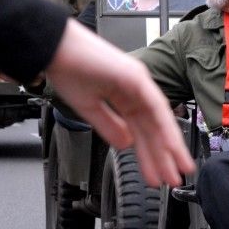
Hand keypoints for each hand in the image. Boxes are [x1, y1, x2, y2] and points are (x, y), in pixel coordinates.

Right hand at [46, 20, 194, 186]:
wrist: (52, 48)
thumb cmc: (65, 69)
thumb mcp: (88, 107)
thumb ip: (109, 126)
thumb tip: (126, 145)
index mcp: (124, 93)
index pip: (142, 129)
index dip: (150, 154)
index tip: (157, 175)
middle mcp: (135, 87)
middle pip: (154, 128)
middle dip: (163, 156)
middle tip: (173, 180)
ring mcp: (137, 80)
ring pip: (159, 119)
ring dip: (169, 146)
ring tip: (176, 170)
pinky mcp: (135, 76)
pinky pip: (155, 105)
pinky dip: (164, 126)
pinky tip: (169, 146)